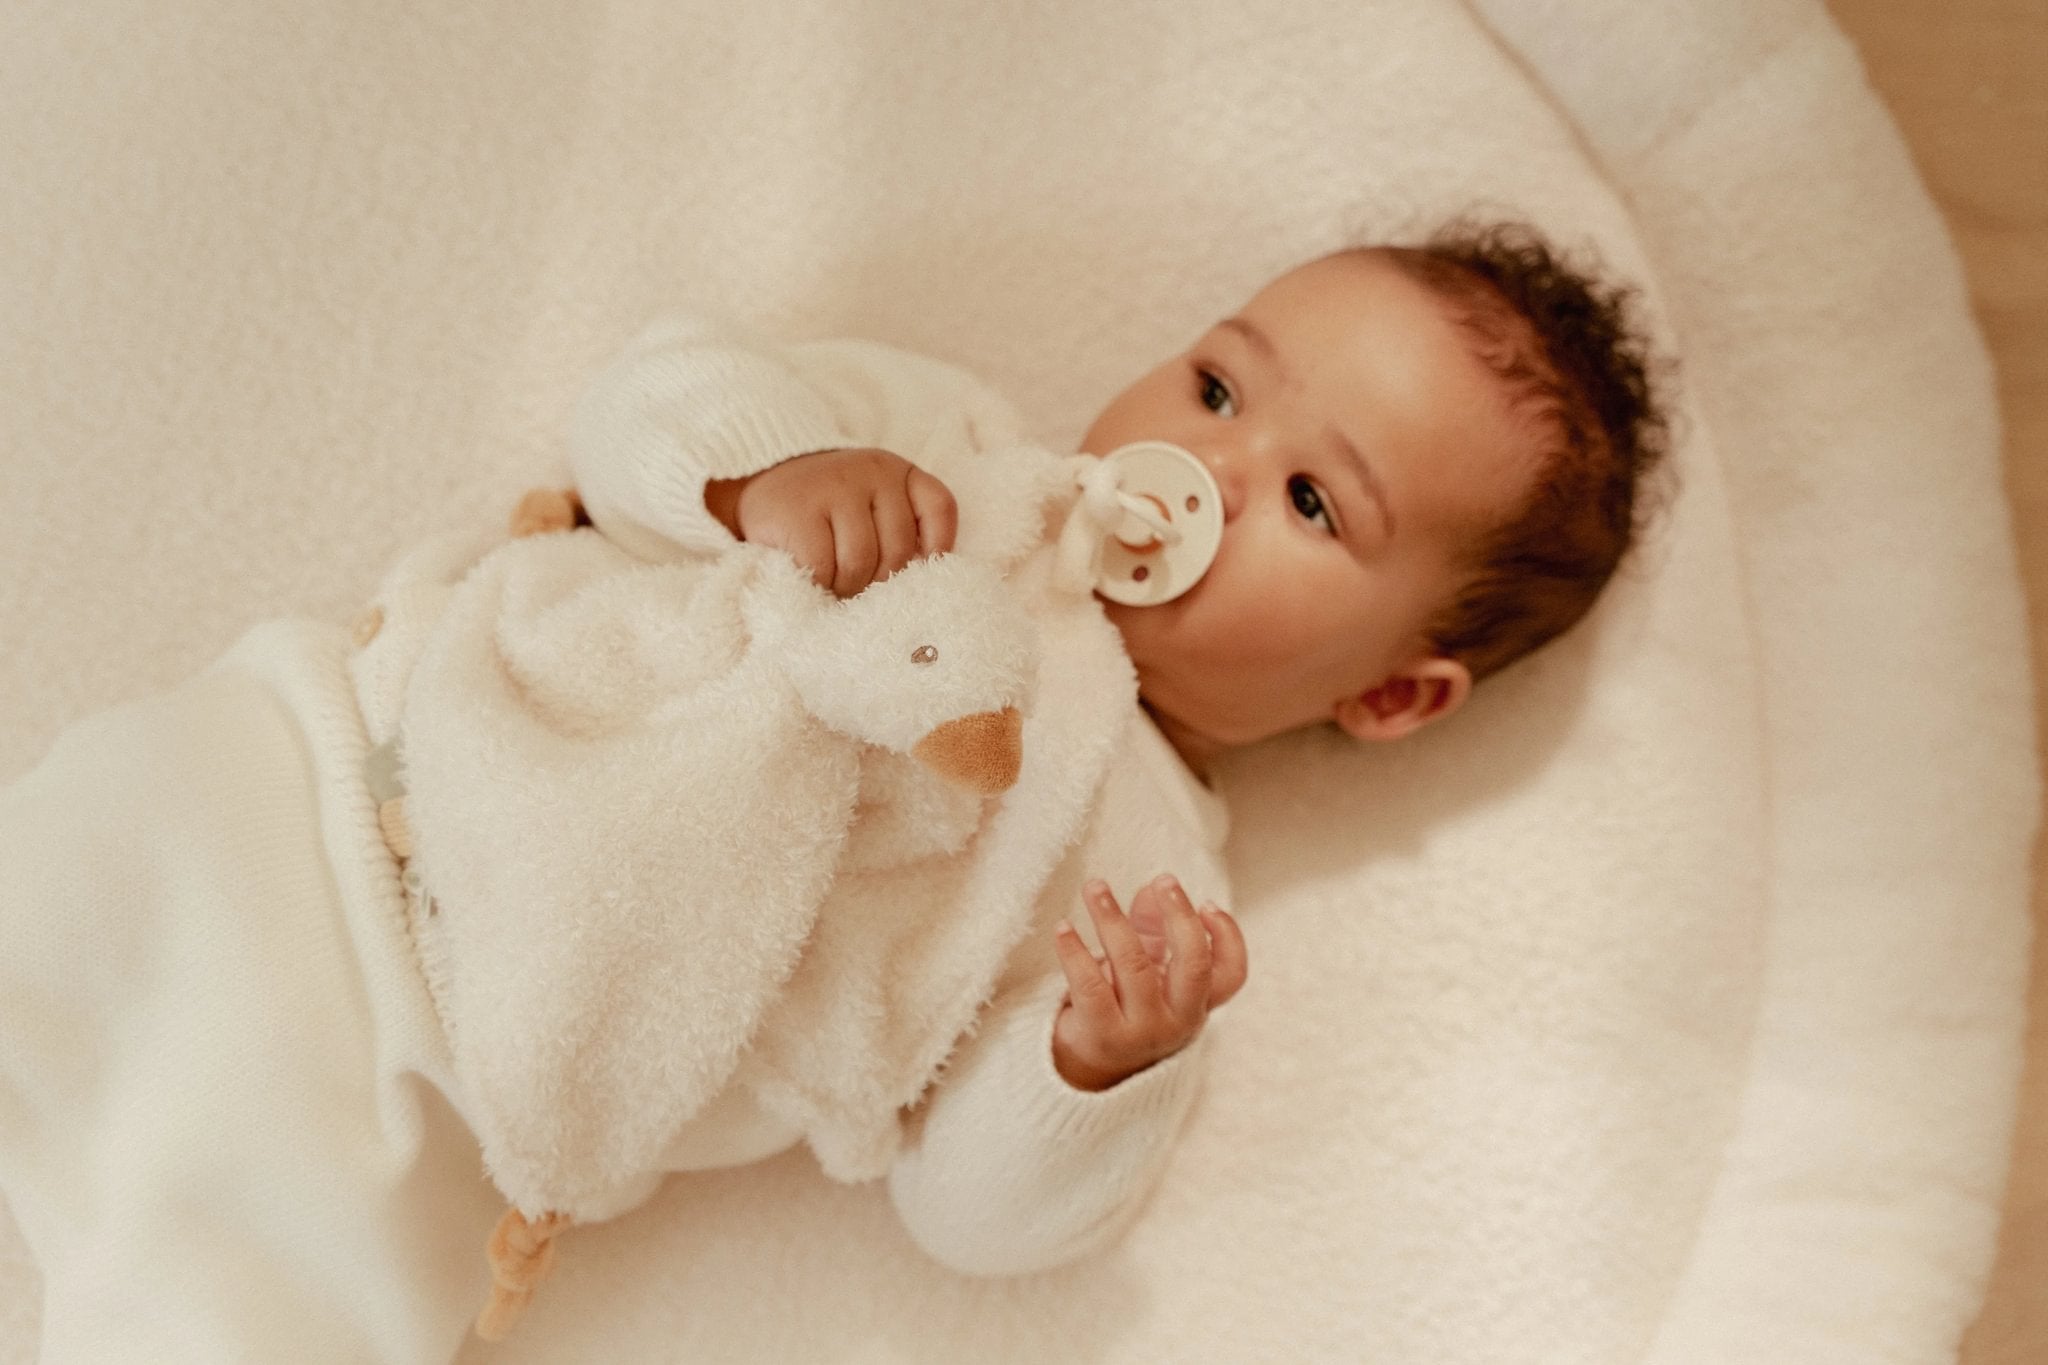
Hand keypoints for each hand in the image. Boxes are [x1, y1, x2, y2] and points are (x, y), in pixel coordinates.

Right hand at [706, 447, 957, 597]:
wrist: (757, 484)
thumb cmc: (826, 510)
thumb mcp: (870, 505)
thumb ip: (900, 530)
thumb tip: (923, 588)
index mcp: (897, 472)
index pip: (939, 507)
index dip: (936, 548)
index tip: (916, 572)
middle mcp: (872, 472)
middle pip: (900, 550)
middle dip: (879, 581)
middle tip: (857, 584)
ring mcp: (835, 488)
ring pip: (862, 563)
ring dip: (847, 586)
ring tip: (834, 582)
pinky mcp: (800, 512)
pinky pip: (824, 567)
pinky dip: (820, 583)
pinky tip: (811, 576)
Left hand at [1050, 874, 1247, 1091]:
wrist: (1093, 1069)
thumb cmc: (1128, 1005)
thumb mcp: (1150, 969)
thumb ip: (1154, 927)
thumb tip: (1153, 887)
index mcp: (1198, 1003)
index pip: (1232, 973)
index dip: (1227, 937)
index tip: (1205, 903)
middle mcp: (1178, 1020)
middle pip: (1193, 966)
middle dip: (1180, 916)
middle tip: (1164, 880)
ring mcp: (1142, 1031)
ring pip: (1134, 967)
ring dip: (1113, 919)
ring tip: (1094, 887)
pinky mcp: (1102, 1035)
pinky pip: (1089, 986)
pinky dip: (1074, 952)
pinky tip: (1062, 927)